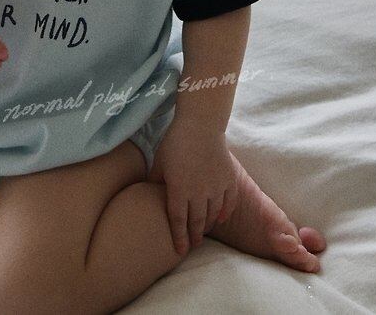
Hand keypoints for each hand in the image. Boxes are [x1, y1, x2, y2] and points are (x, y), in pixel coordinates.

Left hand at [146, 118, 238, 254]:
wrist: (201, 124)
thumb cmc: (176, 141)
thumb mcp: (159, 161)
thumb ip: (155, 181)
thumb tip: (147, 194)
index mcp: (179, 189)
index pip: (178, 221)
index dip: (179, 237)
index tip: (179, 250)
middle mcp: (198, 193)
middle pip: (196, 222)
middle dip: (194, 236)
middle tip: (193, 245)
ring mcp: (216, 187)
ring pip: (213, 215)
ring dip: (208, 225)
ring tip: (203, 231)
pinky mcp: (229, 179)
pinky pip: (229, 203)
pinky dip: (225, 213)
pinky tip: (220, 218)